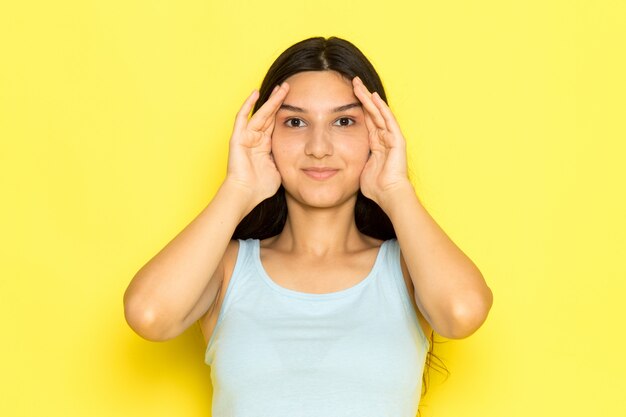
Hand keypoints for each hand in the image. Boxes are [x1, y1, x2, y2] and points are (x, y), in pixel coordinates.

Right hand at [224, 82, 289, 209]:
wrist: (246, 194)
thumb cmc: (260, 187)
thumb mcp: (280, 170)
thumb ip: (286, 160)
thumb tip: (300, 155)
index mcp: (265, 146)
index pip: (276, 123)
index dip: (284, 111)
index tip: (294, 100)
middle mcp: (255, 139)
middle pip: (269, 115)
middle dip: (279, 101)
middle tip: (288, 87)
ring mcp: (246, 137)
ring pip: (260, 114)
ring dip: (270, 100)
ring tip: (280, 87)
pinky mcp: (237, 138)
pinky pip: (242, 117)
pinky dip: (248, 105)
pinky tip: (255, 93)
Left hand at [352, 76, 410, 206]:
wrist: (389, 195)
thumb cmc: (376, 188)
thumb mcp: (359, 169)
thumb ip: (353, 161)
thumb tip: (337, 160)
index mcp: (376, 145)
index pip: (366, 121)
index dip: (357, 108)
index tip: (347, 95)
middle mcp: (384, 138)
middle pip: (372, 112)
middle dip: (362, 97)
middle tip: (353, 82)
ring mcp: (392, 138)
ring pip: (379, 113)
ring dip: (369, 98)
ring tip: (359, 84)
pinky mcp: (397, 140)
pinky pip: (388, 120)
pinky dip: (381, 108)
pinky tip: (373, 97)